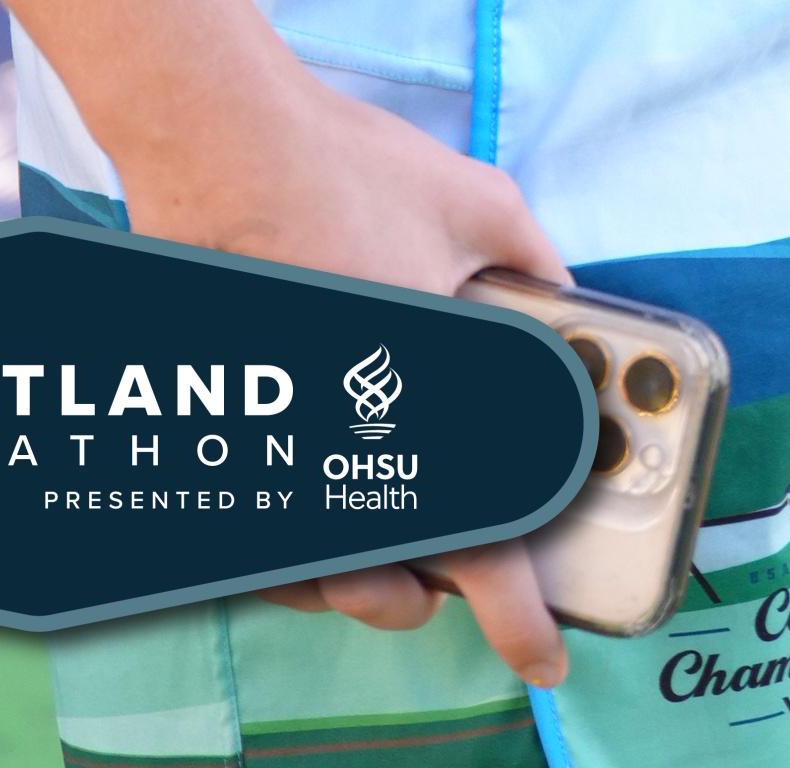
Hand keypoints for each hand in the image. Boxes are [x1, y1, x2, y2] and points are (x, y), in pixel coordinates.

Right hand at [119, 66, 570, 678]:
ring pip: (324, 570)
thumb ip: (535, 264)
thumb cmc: (347, 167)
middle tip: (467, 586)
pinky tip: (326, 526)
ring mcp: (281, 440)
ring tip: (403, 568)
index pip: (482, 541)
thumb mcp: (479, 203)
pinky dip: (301, 551)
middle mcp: (344, 439)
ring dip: (369, 581)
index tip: (546, 652)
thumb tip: (569, 300)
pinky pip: (264, 534)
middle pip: (396, 576)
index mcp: (423, 398)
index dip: (520, 614)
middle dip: (438, 594)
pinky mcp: (231, 430)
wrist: (221, 137)